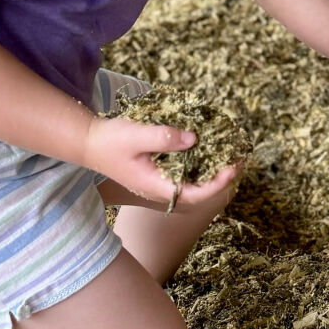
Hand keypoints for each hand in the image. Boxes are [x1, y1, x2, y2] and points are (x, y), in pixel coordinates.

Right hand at [83, 114, 240, 204]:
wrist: (89, 143)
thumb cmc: (111, 140)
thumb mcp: (137, 135)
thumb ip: (165, 138)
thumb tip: (195, 138)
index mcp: (155, 185)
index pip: (193, 194)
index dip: (216, 185)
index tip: (231, 169)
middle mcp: (159, 188)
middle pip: (197, 193)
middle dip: (220, 180)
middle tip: (240, 160)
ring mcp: (158, 181)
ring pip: (191, 184)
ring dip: (212, 173)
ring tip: (230, 156)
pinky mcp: (157, 172)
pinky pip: (183, 174)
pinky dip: (199, 165)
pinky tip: (208, 150)